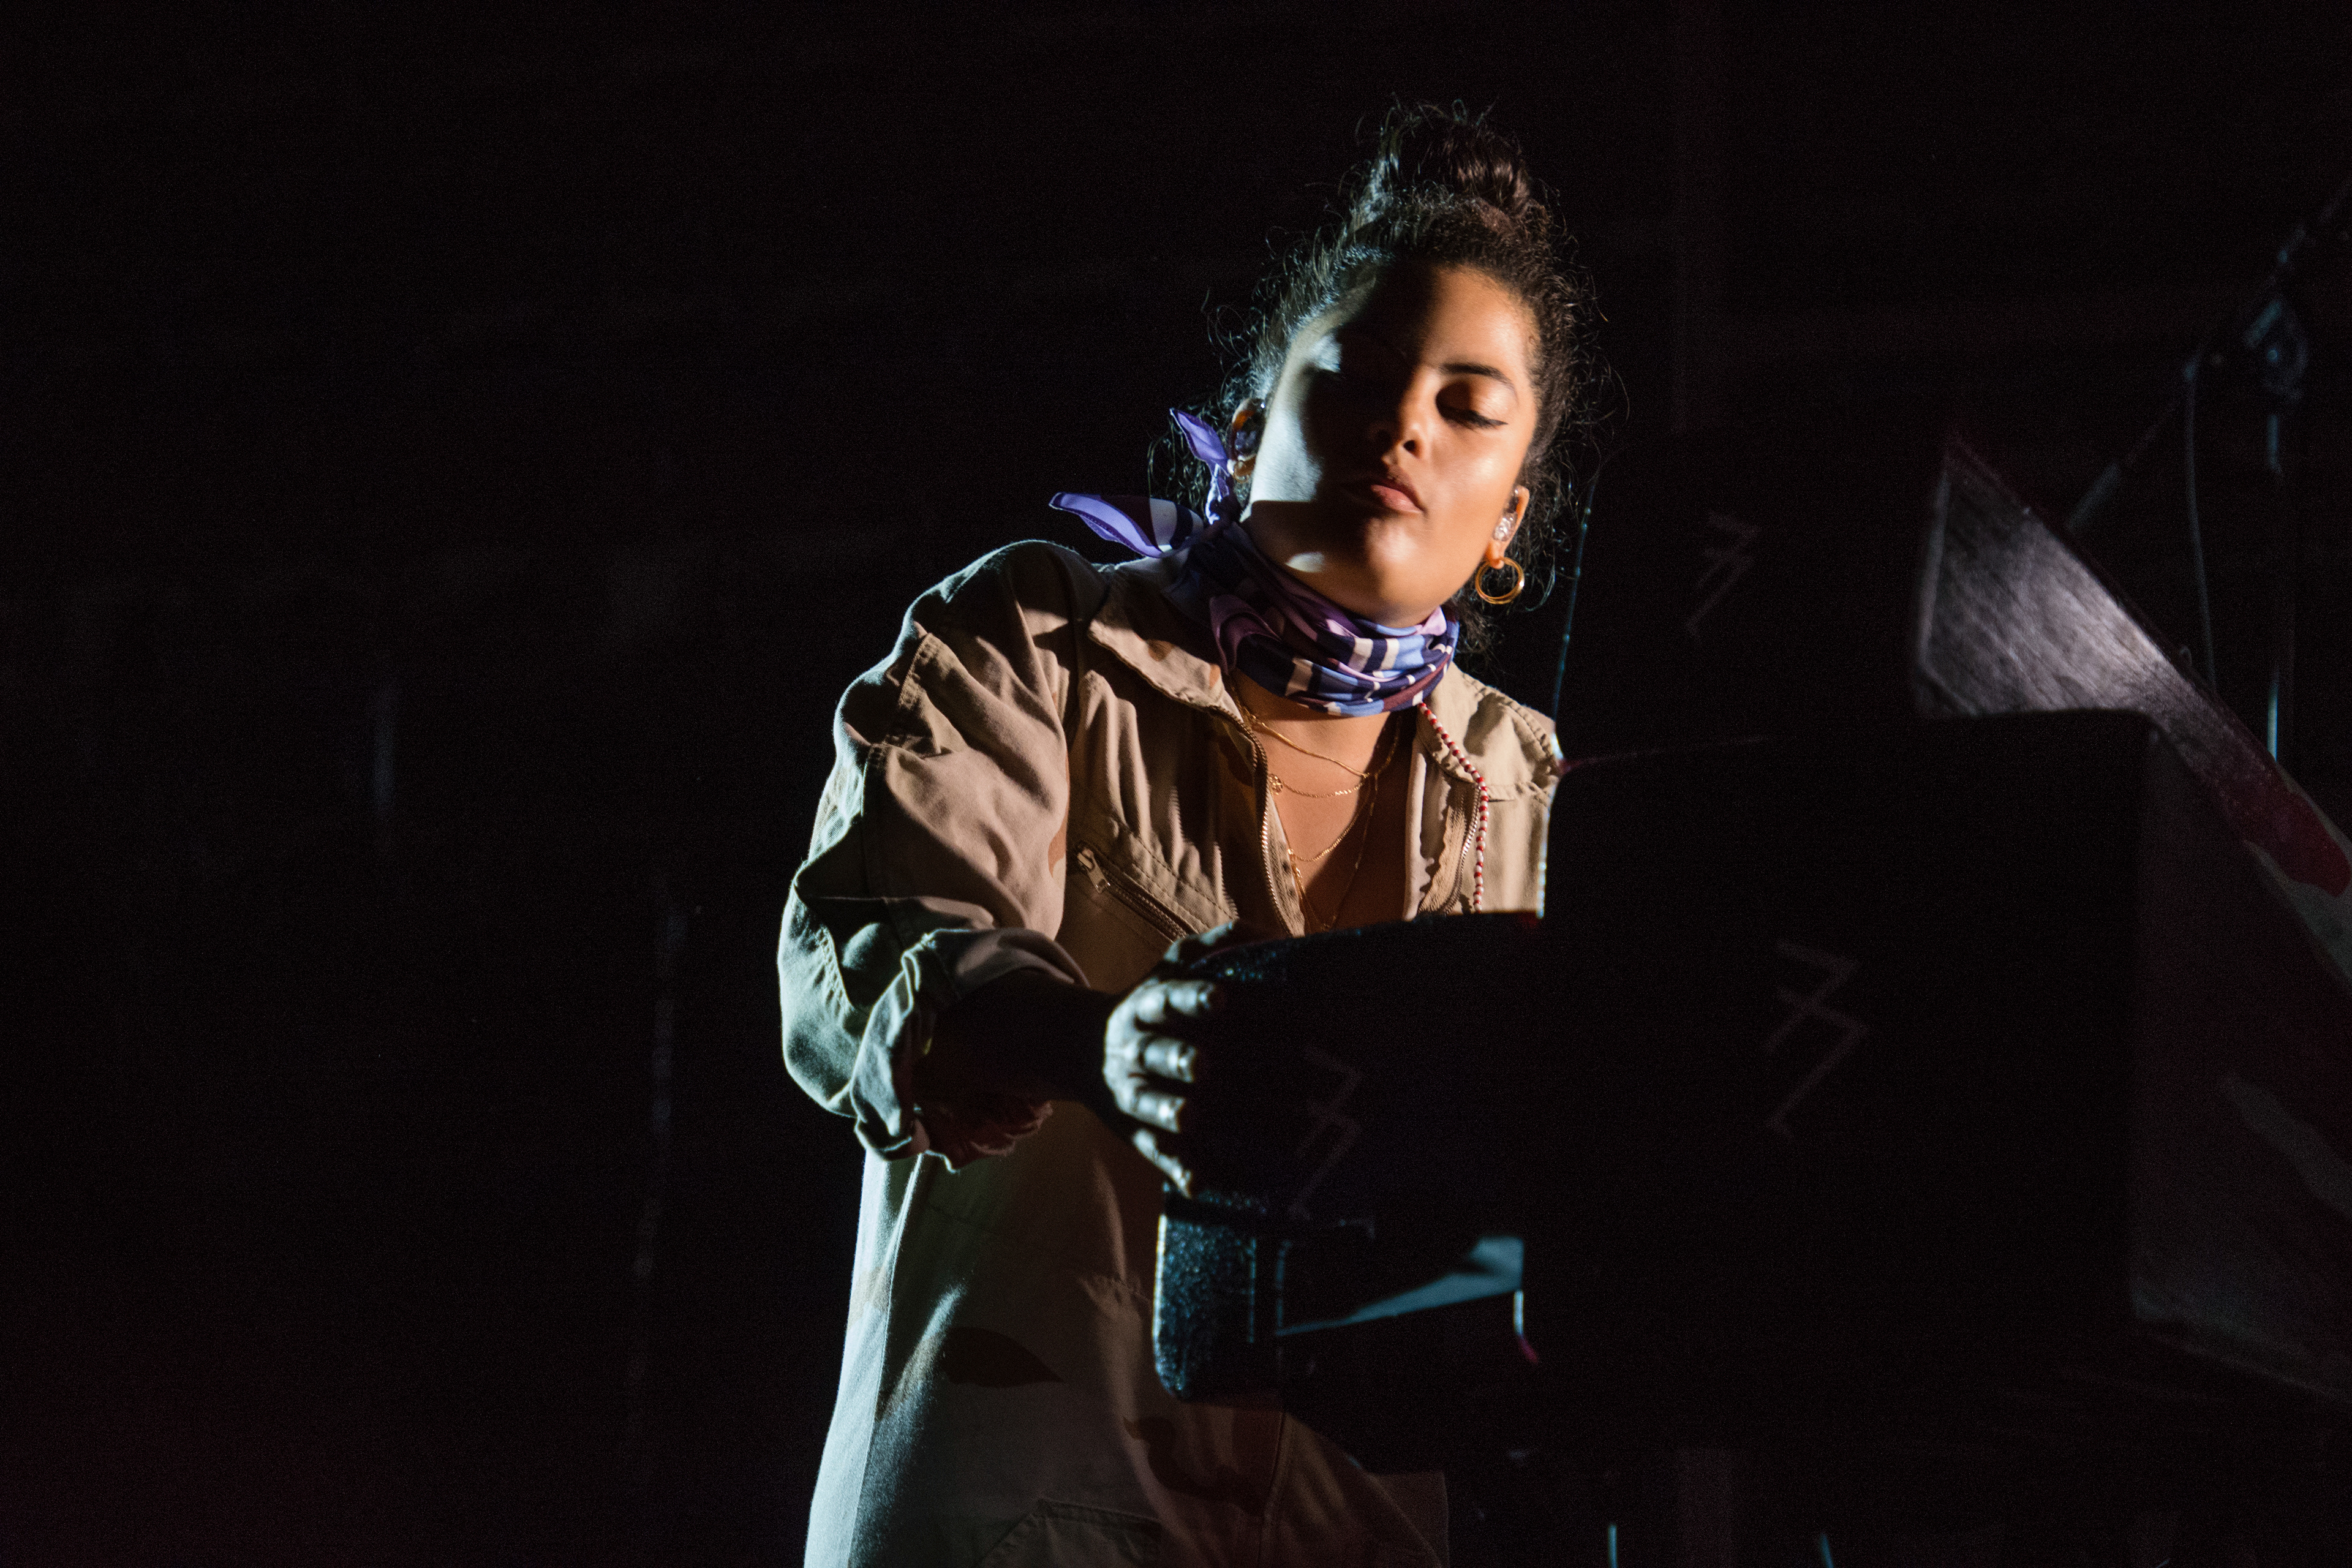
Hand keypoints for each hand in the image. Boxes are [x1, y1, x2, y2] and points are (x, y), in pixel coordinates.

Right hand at [1103, 922, 1254, 1193]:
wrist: (1079, 1049)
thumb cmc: (1150, 1003)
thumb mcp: (1171, 967)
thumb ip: (1214, 945)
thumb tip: (1270, 934)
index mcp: (1149, 1005)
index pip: (1172, 998)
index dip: (1194, 998)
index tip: (1220, 999)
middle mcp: (1137, 1048)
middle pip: (1156, 1052)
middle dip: (1178, 1058)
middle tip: (1204, 1064)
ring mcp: (1133, 1090)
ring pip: (1149, 1102)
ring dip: (1168, 1110)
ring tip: (1189, 1117)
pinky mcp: (1137, 1129)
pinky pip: (1154, 1149)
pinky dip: (1174, 1166)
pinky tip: (1197, 1182)